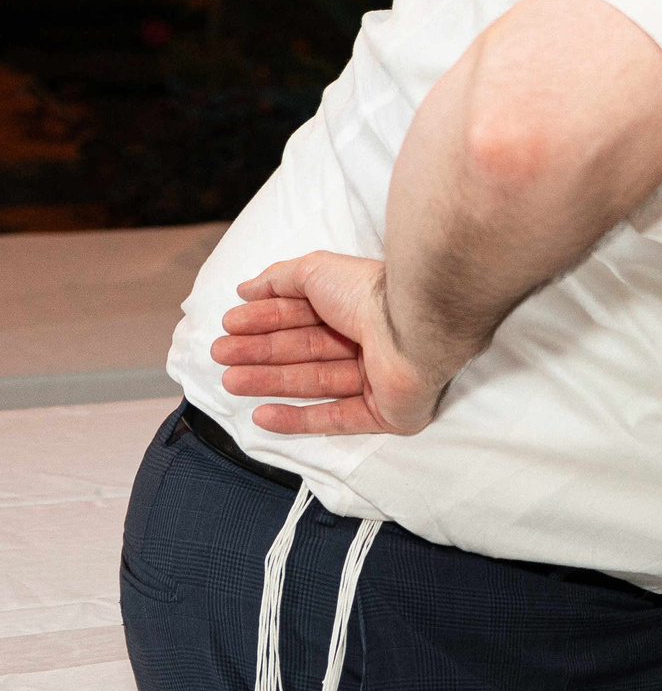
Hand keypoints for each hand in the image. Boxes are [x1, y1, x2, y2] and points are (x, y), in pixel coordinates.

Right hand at [211, 253, 446, 436]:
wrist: (412, 328)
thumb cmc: (367, 294)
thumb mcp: (315, 270)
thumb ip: (280, 279)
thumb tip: (246, 288)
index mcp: (358, 307)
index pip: (304, 317)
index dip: (264, 321)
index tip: (228, 327)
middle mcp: (371, 341)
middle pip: (305, 350)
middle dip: (260, 353)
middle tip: (220, 355)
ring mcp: (380, 380)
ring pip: (315, 383)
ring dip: (269, 383)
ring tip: (230, 381)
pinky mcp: (387, 413)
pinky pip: (337, 419)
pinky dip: (297, 419)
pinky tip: (261, 416)